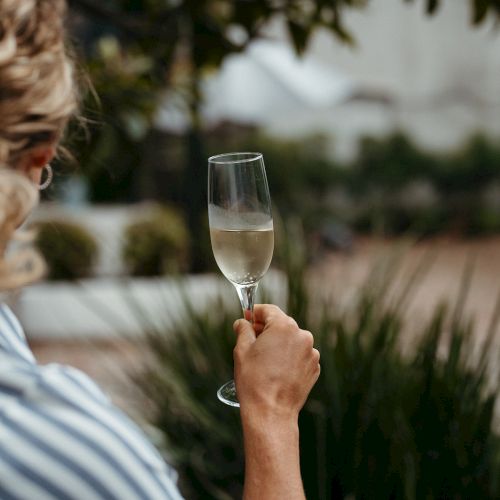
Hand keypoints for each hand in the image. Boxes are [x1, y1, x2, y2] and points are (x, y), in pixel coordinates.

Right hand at [233, 304, 319, 419]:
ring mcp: (311, 353)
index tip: (247, 317)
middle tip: (251, 337)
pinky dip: (289, 357)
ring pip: (291, 340)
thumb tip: (242, 322)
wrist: (271, 413)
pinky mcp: (314, 368)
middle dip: (266, 328)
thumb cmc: (254, 381)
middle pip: (281, 324)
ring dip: (278, 343)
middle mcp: (302, 336)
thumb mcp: (242, 350)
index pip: (269, 310)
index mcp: (284, 327)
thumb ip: (243, 330)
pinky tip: (276, 369)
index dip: (256, 312)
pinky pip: (299, 355)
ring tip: (263, 358)